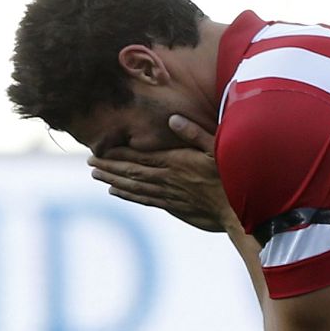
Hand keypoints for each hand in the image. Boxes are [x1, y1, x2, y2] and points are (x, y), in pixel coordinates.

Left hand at [87, 115, 235, 232]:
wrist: (239, 212)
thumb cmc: (233, 177)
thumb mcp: (218, 148)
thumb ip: (195, 133)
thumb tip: (172, 118)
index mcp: (176, 163)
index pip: (140, 156)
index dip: (118, 153)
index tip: (100, 148)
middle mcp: (168, 180)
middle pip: (132, 172)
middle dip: (109, 167)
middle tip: (89, 162)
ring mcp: (170, 196)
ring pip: (135, 187)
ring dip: (114, 181)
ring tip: (96, 176)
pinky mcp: (175, 208)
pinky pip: (145, 200)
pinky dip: (128, 195)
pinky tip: (117, 192)